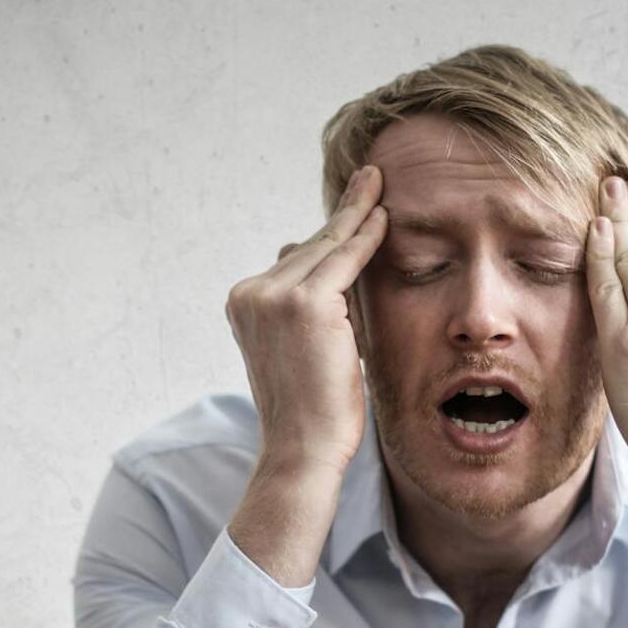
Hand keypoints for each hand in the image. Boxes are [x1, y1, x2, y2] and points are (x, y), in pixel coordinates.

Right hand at [225, 165, 387, 477]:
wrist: (303, 448)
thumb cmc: (311, 409)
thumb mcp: (302, 348)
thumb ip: (310, 306)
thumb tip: (325, 263)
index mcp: (244, 304)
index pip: (294, 260)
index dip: (326, 235)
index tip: (349, 206)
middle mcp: (251, 293)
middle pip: (308, 247)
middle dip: (342, 218)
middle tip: (368, 179)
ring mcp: (274, 296)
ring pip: (325, 249)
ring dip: (356, 216)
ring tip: (376, 183)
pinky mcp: (305, 304)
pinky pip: (344, 260)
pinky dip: (366, 237)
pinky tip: (383, 216)